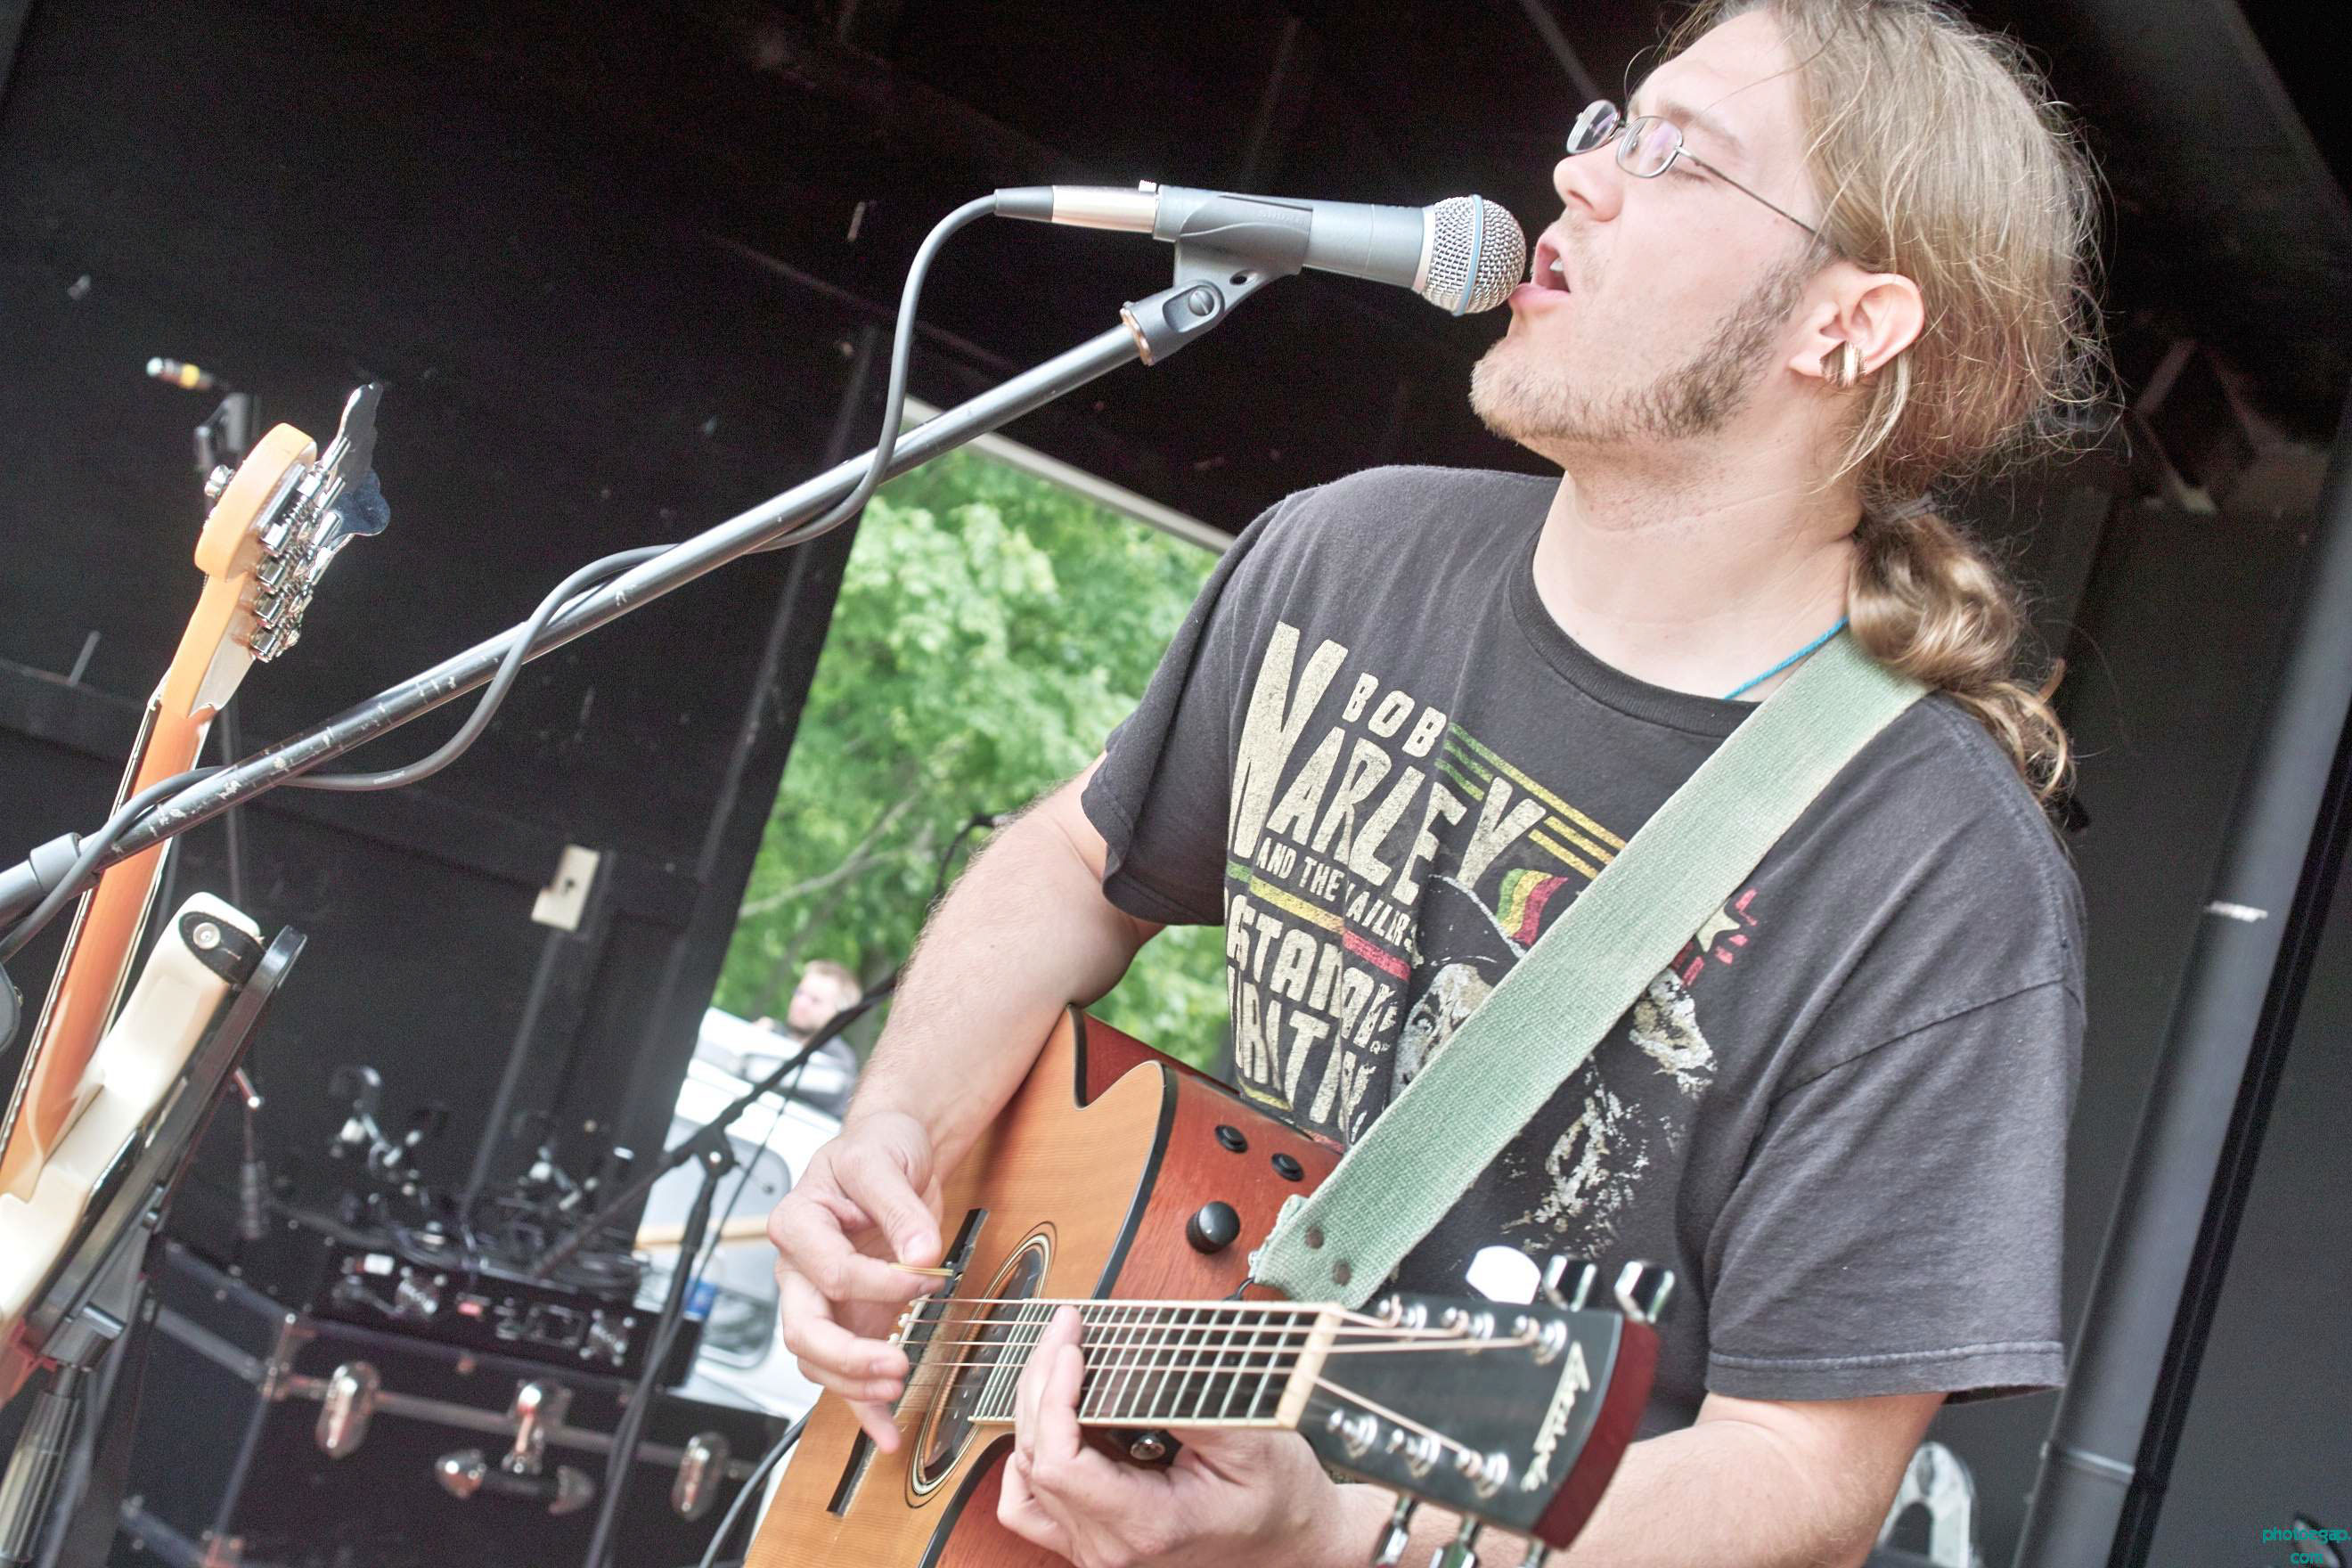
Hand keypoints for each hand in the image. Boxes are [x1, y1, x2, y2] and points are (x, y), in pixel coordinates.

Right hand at [768, 1111, 945, 1449]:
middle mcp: (798, 1268)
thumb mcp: (887, 1160)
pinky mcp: (845, 1319)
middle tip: (896, 1365)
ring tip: (898, 1387)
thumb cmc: (877, 1150)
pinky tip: (886, 1431)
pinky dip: (862, 1408)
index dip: (880, 1282)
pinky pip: (842, 1373)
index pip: (829, 1272)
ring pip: (816, 1360)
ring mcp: (818, 1300)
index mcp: (798, 1223)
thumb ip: (901, 1207)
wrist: (889, 1153)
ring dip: (854, 1384)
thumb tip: (920, 1253)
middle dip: (849, 1357)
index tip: (925, 1277)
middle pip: (803, 1330)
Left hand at [998, 1306, 1349, 1567]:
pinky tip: (1047, 1424)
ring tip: (1059, 1361)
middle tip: (1066, 1330)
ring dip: (1034, 1412)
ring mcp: (1097, 1550)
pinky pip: (1033, 1506)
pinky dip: (1028, 1461)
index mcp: (1143, 1526)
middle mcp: (1108, 1548)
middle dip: (1043, 1382)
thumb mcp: (1252, 1443)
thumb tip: (1135, 1364)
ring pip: (1027, 1478)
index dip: (1053, 1396)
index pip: (1059, 1461)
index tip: (1072, 1348)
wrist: (1297, 1545)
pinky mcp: (1096, 1541)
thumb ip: (1189, 1406)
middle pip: (1035, 1459)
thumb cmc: (1283, 1502)